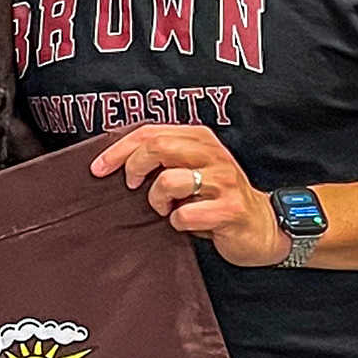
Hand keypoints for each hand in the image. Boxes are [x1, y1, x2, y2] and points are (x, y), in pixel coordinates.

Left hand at [90, 126, 290, 267]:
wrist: (260, 226)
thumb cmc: (216, 198)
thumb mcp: (191, 169)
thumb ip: (163, 158)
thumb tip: (116, 159)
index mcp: (200, 138)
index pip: (150, 132)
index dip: (118, 149)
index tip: (97, 167)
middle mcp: (212, 154)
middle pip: (157, 146)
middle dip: (133, 167)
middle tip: (130, 186)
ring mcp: (223, 180)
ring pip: (168, 180)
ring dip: (156, 200)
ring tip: (165, 208)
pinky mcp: (229, 209)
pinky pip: (184, 214)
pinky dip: (176, 222)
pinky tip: (186, 223)